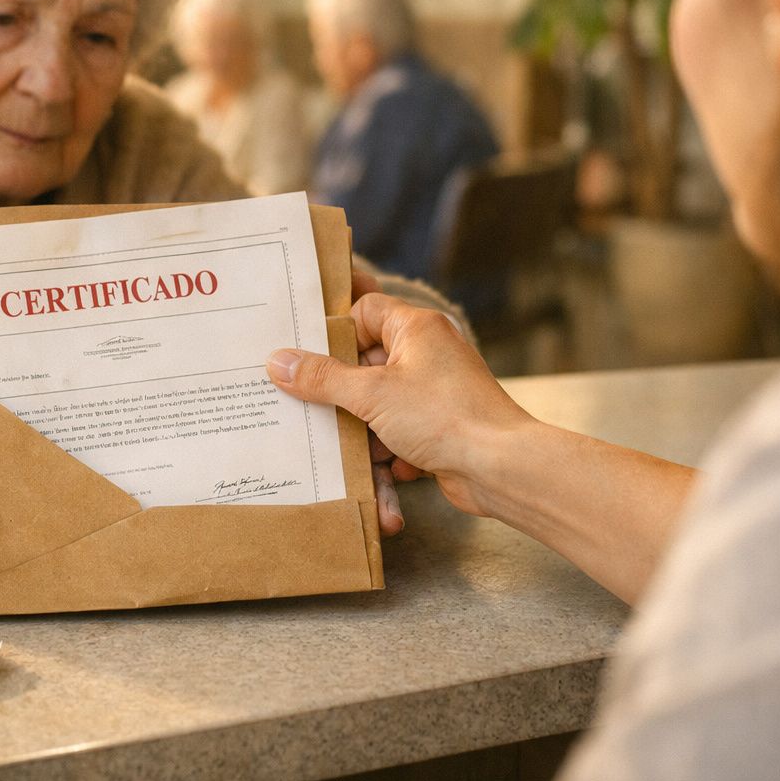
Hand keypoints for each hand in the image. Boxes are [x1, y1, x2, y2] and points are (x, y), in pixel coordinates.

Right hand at [268, 292, 535, 524]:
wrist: (501, 468)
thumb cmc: (445, 417)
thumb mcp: (371, 394)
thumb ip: (321, 378)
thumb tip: (278, 361)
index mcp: (416, 328)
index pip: (364, 311)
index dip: (335, 332)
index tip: (305, 355)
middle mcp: (429, 354)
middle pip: (367, 364)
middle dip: (344, 394)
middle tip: (311, 406)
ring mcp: (437, 391)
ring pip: (381, 405)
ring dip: (367, 431)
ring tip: (359, 447)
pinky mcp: (441, 427)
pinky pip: (401, 434)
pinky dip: (392, 452)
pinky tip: (393, 468)